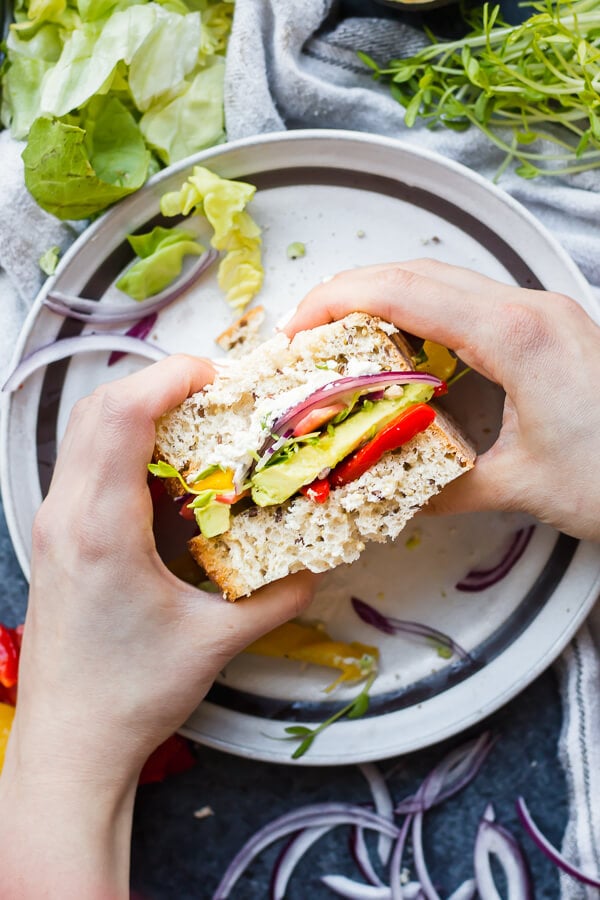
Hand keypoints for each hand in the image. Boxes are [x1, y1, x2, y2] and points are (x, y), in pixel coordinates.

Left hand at [0, 354, 314, 898]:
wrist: (71, 740)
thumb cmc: (132, 694)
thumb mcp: (216, 642)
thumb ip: (278, 596)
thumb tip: (317, 561)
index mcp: (102, 529)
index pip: (122, 416)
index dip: (169, 379)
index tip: (216, 375)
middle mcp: (67, 514)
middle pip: (96, 407)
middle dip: (156, 385)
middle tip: (214, 397)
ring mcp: (54, 524)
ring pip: (86, 431)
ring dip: (138, 413)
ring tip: (195, 428)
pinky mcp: (57, 538)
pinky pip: (85, 464)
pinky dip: (125, 448)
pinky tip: (168, 478)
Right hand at [285, 259, 599, 541]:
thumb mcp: (522, 488)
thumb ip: (443, 486)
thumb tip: (387, 494)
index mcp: (517, 336)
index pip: (406, 291)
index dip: (338, 301)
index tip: (294, 329)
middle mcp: (529, 308)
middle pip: (419, 273)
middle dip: (351, 294)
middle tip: (306, 334)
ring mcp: (543, 313)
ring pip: (444, 282)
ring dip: (386, 301)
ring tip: (342, 340)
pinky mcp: (549, 329)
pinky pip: (469, 304)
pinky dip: (422, 316)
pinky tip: (403, 349)